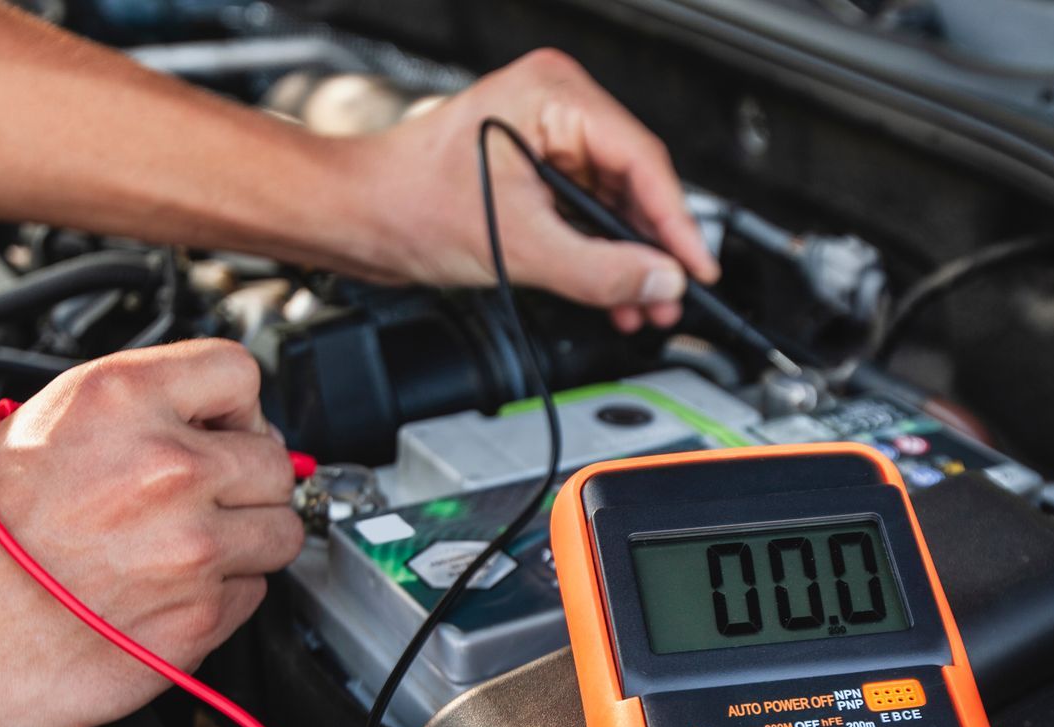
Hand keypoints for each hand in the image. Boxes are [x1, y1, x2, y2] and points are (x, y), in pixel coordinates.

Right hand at [0, 339, 303, 726]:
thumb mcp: (28, 425)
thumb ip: (125, 414)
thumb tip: (194, 419)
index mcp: (122, 402)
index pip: (241, 376)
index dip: (231, 408)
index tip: (220, 430)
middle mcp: (168, 470)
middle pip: (275, 462)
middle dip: (244, 480)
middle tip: (199, 501)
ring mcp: (191, 551)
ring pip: (279, 534)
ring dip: (245, 541)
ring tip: (178, 551)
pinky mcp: (196, 622)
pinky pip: (250, 597)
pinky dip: (220, 597)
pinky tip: (159, 595)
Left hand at [342, 49, 719, 332]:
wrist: (356, 216)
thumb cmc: (409, 202)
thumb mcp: (519, 246)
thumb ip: (600, 270)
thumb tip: (660, 280)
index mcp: (554, 94)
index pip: (641, 161)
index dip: (676, 224)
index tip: (697, 269)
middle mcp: (554, 105)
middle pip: (633, 181)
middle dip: (651, 248)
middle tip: (670, 296)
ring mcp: (545, 135)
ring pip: (612, 202)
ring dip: (627, 259)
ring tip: (643, 304)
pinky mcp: (533, 168)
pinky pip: (585, 212)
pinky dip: (598, 254)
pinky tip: (613, 291)